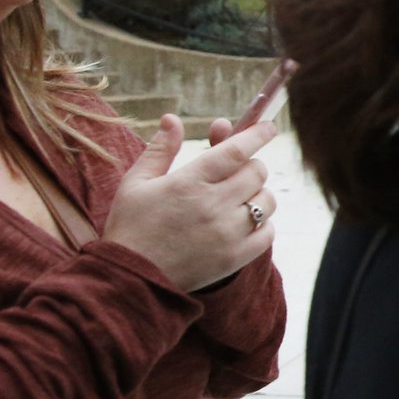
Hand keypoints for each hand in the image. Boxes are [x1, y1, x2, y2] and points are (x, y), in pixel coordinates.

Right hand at [104, 114, 278, 292]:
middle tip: (237, 171)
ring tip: (237, 199)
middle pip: (256, 172)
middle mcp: (212, 206)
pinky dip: (262, 224)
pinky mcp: (235, 257)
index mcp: (188, 183)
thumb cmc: (131, 227)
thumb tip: (173, 118)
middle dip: (251, 165)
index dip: (257, 134)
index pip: (236, 150)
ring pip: (266, 200)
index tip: (268, 127)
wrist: (130, 280)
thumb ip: (160, 149)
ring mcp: (226, 233)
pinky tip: (242, 223)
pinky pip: (267, 232)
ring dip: (257, 194)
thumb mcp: (136, 183)